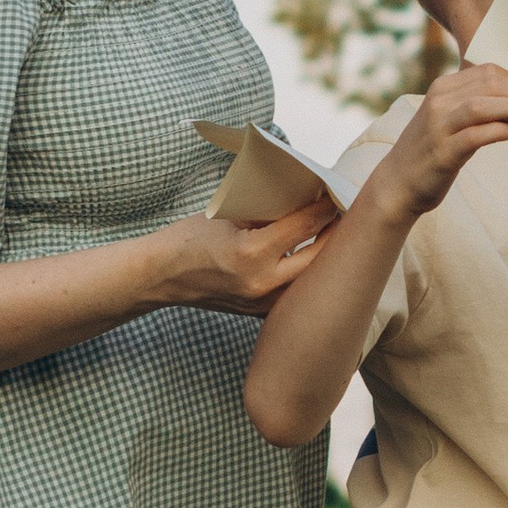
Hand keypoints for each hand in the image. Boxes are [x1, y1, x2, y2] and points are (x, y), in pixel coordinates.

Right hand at [144, 198, 336, 316]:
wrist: (160, 276)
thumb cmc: (188, 239)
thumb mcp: (228, 217)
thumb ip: (265, 214)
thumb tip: (301, 201)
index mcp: (251, 252)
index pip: (304, 226)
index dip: (326, 208)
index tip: (339, 194)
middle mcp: (260, 282)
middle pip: (318, 258)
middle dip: (335, 234)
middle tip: (346, 216)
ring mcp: (260, 302)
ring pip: (308, 279)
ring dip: (323, 257)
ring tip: (334, 235)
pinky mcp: (257, 312)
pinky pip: (291, 292)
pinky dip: (303, 274)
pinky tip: (311, 258)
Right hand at [372, 60, 507, 221]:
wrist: (398, 182)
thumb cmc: (431, 149)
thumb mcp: (448, 116)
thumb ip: (475, 103)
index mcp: (442, 88)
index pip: (487, 71)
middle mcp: (439, 101)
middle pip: (489, 83)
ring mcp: (439, 126)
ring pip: (482, 104)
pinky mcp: (443, 152)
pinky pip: (476, 136)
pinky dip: (499, 131)